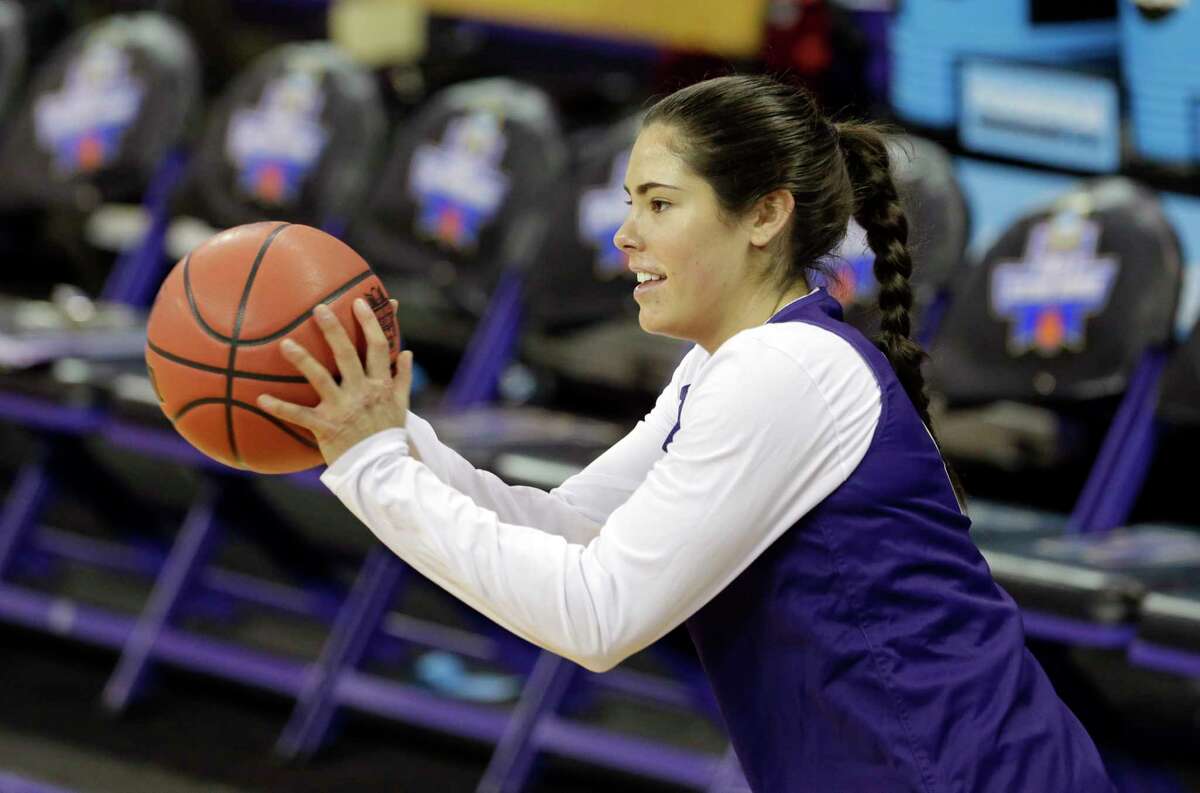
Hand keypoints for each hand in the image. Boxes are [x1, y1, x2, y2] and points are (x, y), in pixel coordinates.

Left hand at [257, 298, 412, 466]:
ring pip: (321, 378)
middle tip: (318, 308)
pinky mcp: (326, 427)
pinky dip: (279, 407)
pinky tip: (260, 398)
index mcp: (380, 384)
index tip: (358, 301)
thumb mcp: (402, 405)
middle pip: (347, 354)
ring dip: (302, 359)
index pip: (378, 346)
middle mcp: (362, 391)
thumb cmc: (389, 434)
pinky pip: (299, 415)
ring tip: (285, 343)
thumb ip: (403, 378)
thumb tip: (407, 353)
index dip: (370, 322)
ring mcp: (343, 408)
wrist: (382, 468)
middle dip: (333, 329)